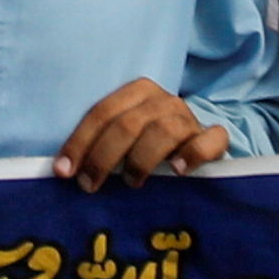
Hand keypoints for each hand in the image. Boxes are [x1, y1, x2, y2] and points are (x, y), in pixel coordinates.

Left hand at [53, 79, 232, 187]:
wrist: (198, 147)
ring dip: (141, 159)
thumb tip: (64, 170)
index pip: (102, 113)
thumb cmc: (149, 146)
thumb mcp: (123, 139)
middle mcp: (164, 100)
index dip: (80, 142)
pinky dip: (192, 155)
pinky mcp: (214, 138)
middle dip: (103, 157)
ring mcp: (190, 118)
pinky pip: (209, 141)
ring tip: (131, 182)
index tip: (64, 172)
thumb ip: (101, 145)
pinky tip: (178, 171)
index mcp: (138, 92)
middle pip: (128, 124)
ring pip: (164, 131)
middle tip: (89, 185)